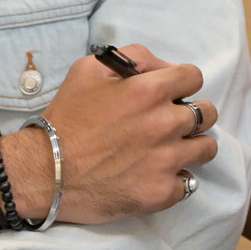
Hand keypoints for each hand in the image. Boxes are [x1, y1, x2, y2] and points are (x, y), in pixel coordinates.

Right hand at [40, 45, 219, 222]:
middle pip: (208, 113)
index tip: (171, 94)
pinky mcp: (161, 192)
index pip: (194, 78)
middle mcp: (165, 124)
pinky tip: (155, 175)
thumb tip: (162, 67)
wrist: (42, 173)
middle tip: (169, 123)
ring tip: (169, 150)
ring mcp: (166, 160)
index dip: (182, 84)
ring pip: (207, 148)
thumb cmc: (64, 120)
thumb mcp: (88, 70)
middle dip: (191, 114)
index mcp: (150, 91)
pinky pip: (189, 182)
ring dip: (192, 146)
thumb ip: (132, 57)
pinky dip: (176, 179)